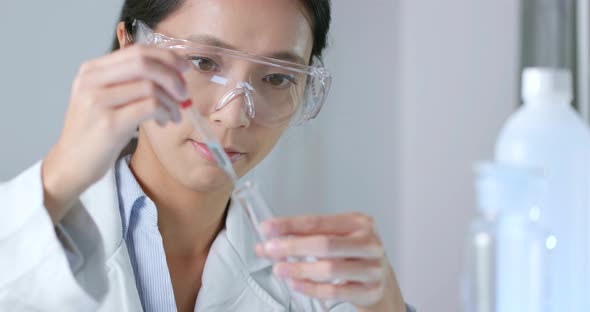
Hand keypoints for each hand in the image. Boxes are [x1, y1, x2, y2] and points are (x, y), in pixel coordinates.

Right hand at [42, 45, 189, 222]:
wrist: (71, 164)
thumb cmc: (94, 133)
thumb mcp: (105, 98)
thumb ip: (129, 82)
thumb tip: (171, 72)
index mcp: (92, 70)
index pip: (137, 51)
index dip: (166, 57)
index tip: (184, 68)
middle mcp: (92, 81)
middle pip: (144, 63)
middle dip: (172, 77)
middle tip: (184, 93)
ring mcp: (98, 101)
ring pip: (150, 87)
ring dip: (171, 101)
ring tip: (173, 115)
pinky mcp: (109, 124)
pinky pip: (150, 107)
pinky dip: (165, 112)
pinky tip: (165, 122)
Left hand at [256, 212, 405, 310]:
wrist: (381, 280)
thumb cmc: (353, 255)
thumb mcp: (335, 238)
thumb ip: (305, 237)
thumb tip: (269, 241)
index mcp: (358, 222)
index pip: (318, 221)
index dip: (290, 224)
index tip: (268, 228)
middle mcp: (369, 243)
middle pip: (325, 244)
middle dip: (292, 246)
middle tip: (270, 249)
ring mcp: (372, 268)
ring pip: (330, 269)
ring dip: (299, 269)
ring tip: (279, 269)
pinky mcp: (370, 290)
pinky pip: (336, 291)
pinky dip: (312, 288)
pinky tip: (297, 284)